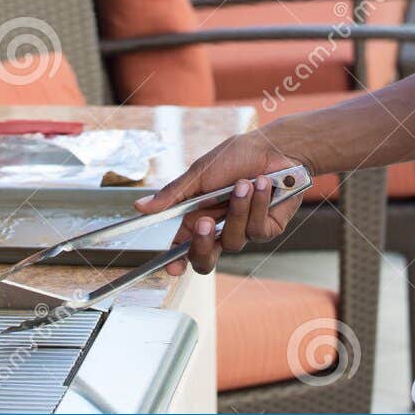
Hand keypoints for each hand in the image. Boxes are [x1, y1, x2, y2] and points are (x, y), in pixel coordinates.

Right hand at [133, 130, 312, 275]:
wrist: (274, 147)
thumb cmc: (236, 157)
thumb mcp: (200, 172)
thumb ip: (173, 194)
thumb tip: (140, 207)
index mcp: (198, 217)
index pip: (182, 247)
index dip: (175, 261)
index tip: (171, 266)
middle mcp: (219, 229)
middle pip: (205, 259)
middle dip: (203, 245)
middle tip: (204, 222)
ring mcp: (243, 231)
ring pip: (233, 241)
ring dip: (238, 210)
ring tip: (244, 183)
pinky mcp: (267, 229)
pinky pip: (257, 230)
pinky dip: (258, 204)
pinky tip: (263, 184)